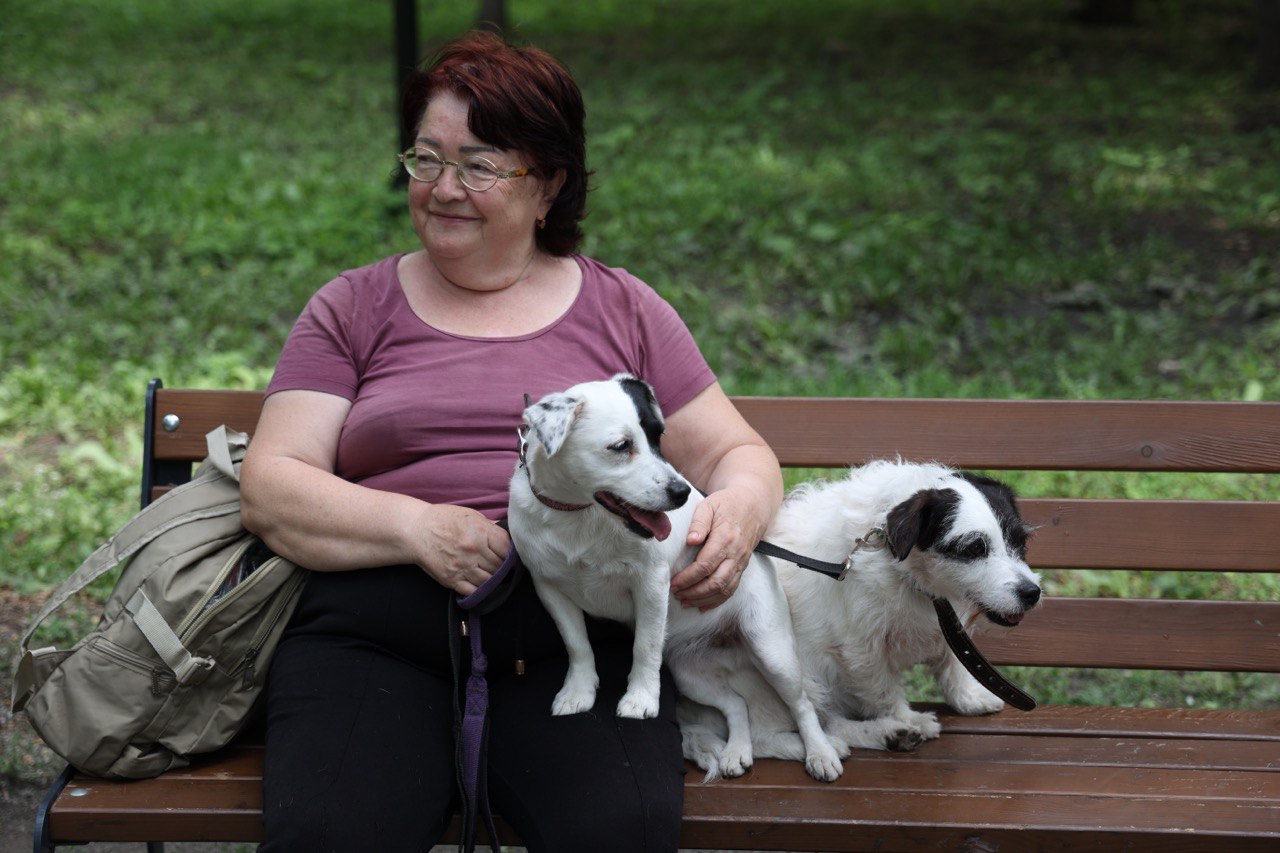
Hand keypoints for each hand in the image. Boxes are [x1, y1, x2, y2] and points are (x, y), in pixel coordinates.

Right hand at [414, 505, 509, 596]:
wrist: (415, 531)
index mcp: (480, 531)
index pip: (507, 549)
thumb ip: (490, 527)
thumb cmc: (443, 520)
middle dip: (504, 568)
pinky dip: (480, 591)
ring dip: (494, 580)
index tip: (510, 556)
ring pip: (490, 581)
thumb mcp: (470, 515)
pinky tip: (481, 585)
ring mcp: (462, 566)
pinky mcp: (451, 579)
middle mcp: (473, 549)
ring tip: (493, 576)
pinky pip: (473, 591)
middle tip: (504, 568)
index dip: (511, 554)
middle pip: (500, 566)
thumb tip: (509, 536)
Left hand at [670, 488, 763, 610]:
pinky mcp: (742, 566)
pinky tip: (702, 606)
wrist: (754, 504)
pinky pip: (732, 589)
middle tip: (676, 594)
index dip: (688, 577)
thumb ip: (699, 521)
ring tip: (685, 601)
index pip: (705, 565)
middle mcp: (735, 553)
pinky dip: (717, 601)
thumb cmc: (727, 504)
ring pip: (724, 589)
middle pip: (716, 581)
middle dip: (694, 592)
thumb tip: (691, 540)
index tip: (673, 582)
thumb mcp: (710, 505)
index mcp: (725, 537)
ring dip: (704, 599)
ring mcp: (741, 561)